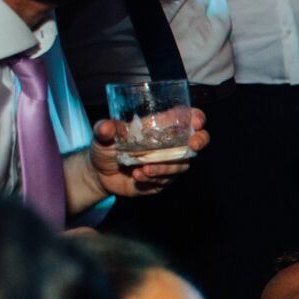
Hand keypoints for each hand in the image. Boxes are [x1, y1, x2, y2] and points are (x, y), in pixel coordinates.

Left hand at [88, 107, 207, 198]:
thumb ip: (104, 129)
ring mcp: (167, 163)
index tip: (196, 122)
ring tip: (143, 168)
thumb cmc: (105, 148)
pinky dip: (153, 178)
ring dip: (165, 167)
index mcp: (159, 127)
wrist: (99, 175)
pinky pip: (166, 180)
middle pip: (197, 140)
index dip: (197, 118)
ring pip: (181, 165)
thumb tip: (105, 127)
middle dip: (199, 141)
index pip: (186, 118)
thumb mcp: (102, 136)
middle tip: (192, 145)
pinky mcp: (162, 179)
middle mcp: (169, 144)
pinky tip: (138, 176)